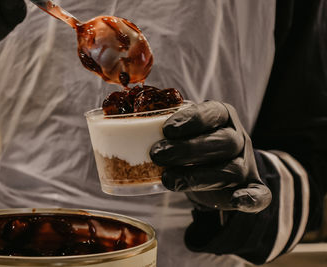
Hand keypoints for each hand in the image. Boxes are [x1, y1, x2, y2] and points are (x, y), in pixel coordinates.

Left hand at [150, 101, 271, 212]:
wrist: (212, 165)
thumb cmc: (190, 142)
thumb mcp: (181, 128)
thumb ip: (162, 123)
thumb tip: (117, 114)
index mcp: (222, 116)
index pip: (212, 113)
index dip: (191, 120)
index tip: (166, 130)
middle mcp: (237, 137)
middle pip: (222, 142)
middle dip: (188, 150)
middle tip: (157, 155)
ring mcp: (245, 163)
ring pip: (230, 170)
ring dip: (198, 176)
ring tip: (167, 179)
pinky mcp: (250, 186)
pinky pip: (260, 194)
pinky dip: (251, 199)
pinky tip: (238, 200)